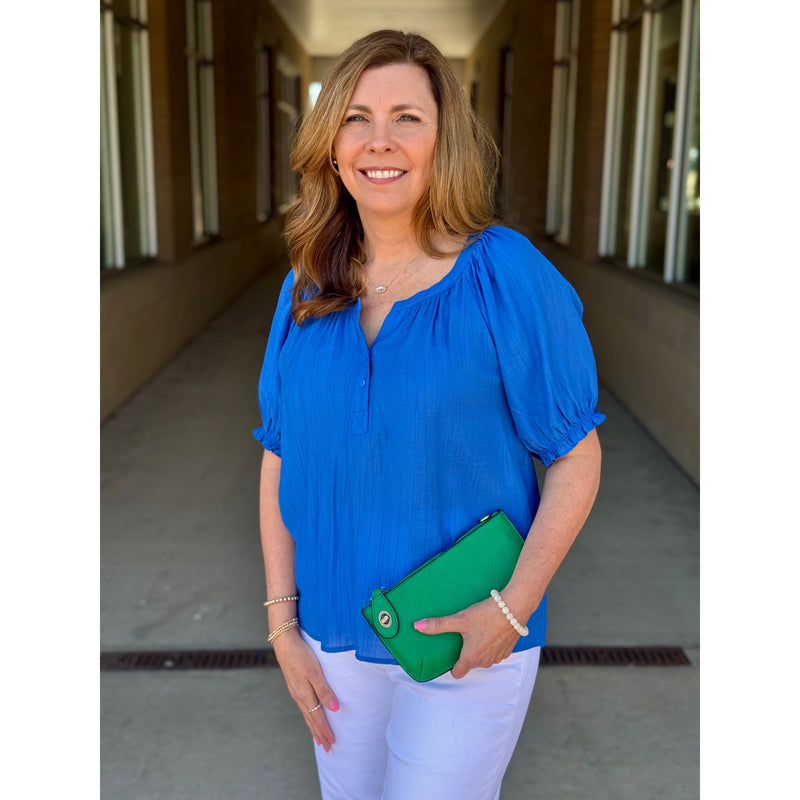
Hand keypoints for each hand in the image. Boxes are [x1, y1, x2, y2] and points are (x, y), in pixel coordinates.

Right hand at [271, 628, 339, 751]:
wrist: (284, 642)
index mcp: (304, 695)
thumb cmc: (301, 654)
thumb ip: (324, 690)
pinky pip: (303, 706)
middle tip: (327, 748)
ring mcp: (295, 691)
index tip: (332, 742)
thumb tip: (334, 709)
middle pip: (311, 720)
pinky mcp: (294, 685)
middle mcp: (299, 696)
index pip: (317, 718)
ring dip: (313, 727)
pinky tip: (310, 715)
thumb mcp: (315, 672)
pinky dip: (308, 716)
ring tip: (319, 738)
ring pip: (306, 714)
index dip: (325, 731)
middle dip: (319, 734)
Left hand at [414, 597, 520, 678]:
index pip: (457, 673)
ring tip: (476, 631)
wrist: (514, 608)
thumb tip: (417, 626)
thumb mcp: (460, 619)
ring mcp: (498, 657)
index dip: (451, 666)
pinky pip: (495, 652)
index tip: (449, 654)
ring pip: (483, 658)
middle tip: (462, 636)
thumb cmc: (487, 615)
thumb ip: (438, 625)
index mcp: (472, 657)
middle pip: (470, 664)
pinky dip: (491, 644)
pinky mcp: (508, 649)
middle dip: (465, 653)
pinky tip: (489, 630)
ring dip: (479, 649)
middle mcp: (485, 661)